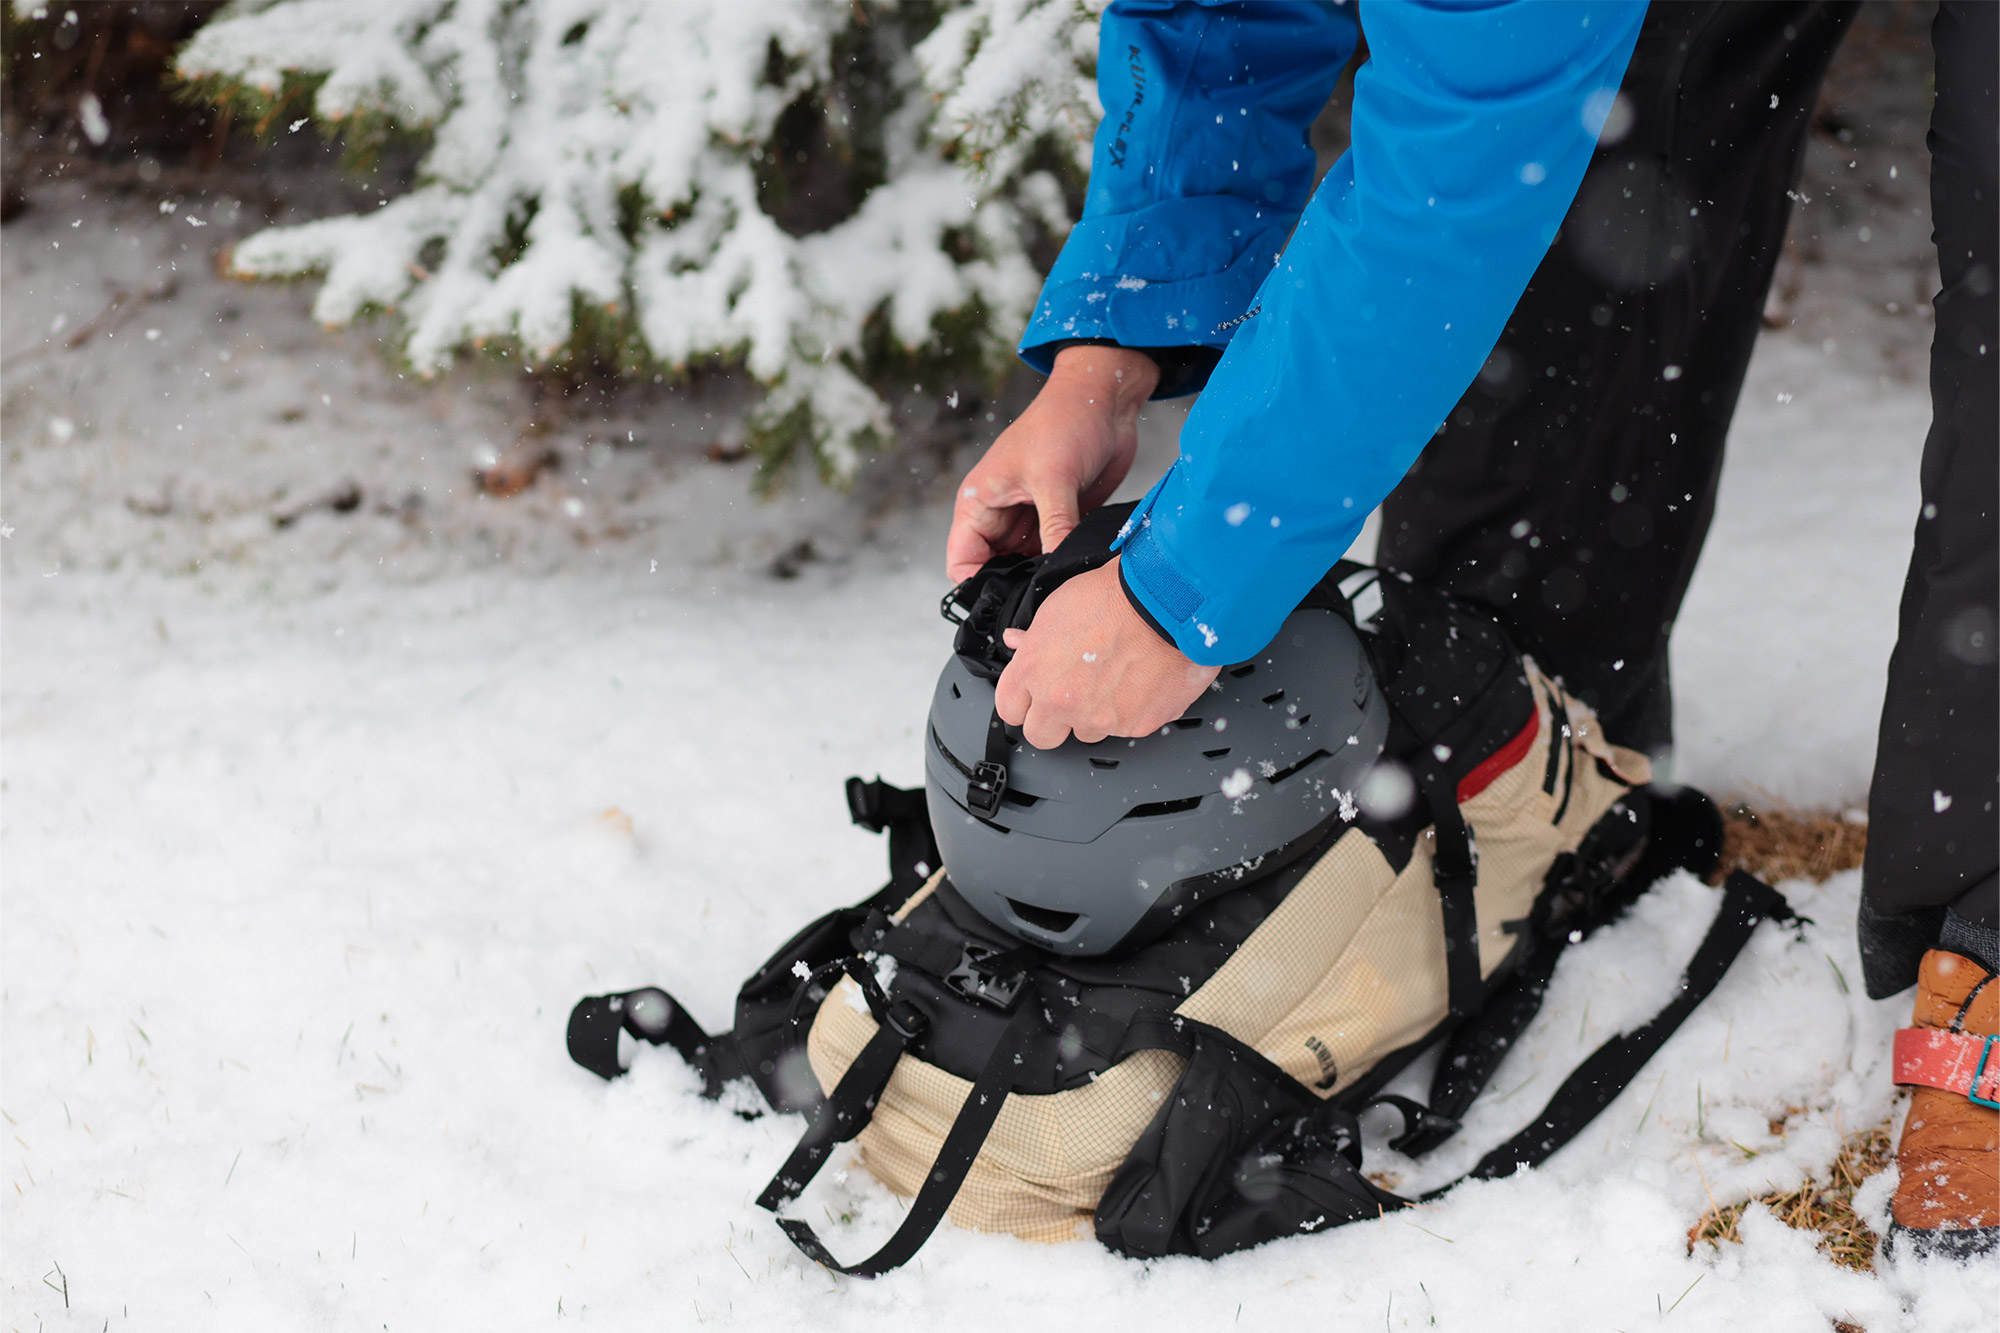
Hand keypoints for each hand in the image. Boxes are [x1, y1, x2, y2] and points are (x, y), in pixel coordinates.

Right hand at [945, 345, 1159, 583]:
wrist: (1105, 399)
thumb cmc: (1065, 422)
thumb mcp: (1055, 478)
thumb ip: (1055, 529)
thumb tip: (1055, 576)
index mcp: (980, 502)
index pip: (962, 563)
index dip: (977, 588)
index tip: (1008, 607)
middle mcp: (1000, 515)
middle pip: (995, 570)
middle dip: (1015, 588)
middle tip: (1043, 606)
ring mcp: (1030, 519)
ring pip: (1026, 566)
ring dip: (1042, 578)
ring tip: (1063, 592)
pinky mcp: (1060, 519)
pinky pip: (1055, 554)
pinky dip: (1063, 566)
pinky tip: (1078, 577)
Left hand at [994, 560, 1219, 748]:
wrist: (1165, 601)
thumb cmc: (1114, 597)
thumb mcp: (1058, 608)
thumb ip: (1034, 638)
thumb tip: (1017, 641)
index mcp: (1033, 672)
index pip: (1009, 709)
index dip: (1023, 702)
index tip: (1033, 697)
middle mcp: (1060, 701)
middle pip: (1041, 736)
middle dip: (1052, 721)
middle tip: (1072, 696)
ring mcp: (1098, 718)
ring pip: (1086, 733)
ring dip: (1094, 715)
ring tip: (1113, 681)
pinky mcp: (1134, 726)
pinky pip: (1125, 728)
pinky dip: (1131, 711)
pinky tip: (1138, 682)